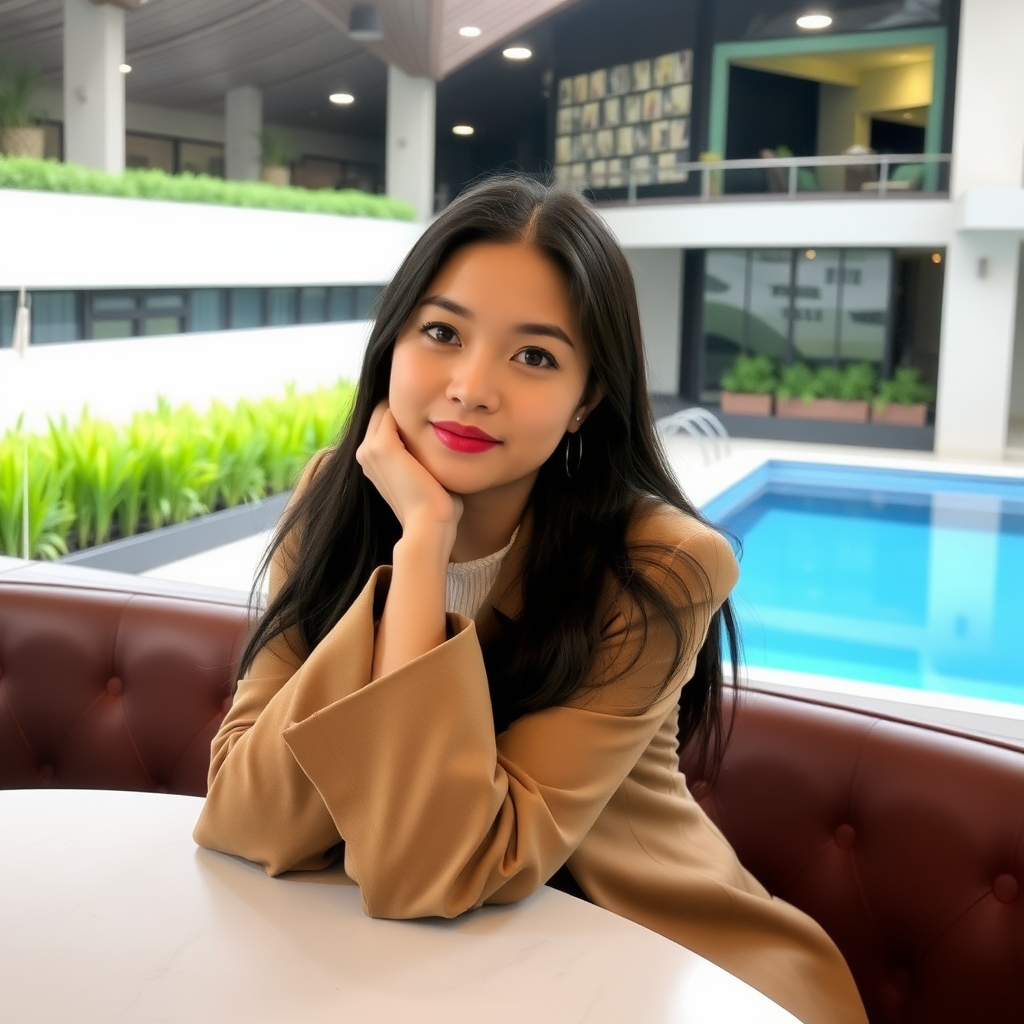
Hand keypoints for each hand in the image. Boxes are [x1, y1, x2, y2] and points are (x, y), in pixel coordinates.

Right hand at [356, 401, 462, 540]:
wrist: (429, 525)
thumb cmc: (436, 508)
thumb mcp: (427, 476)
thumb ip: (425, 458)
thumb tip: (445, 445)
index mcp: (371, 461)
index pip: (383, 422)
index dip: (406, 413)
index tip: (430, 406)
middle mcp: (364, 453)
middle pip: (382, 411)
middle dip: (406, 403)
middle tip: (434, 396)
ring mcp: (369, 449)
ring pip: (385, 408)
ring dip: (408, 401)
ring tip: (434, 398)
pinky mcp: (382, 446)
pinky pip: (390, 410)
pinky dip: (409, 404)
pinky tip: (432, 405)